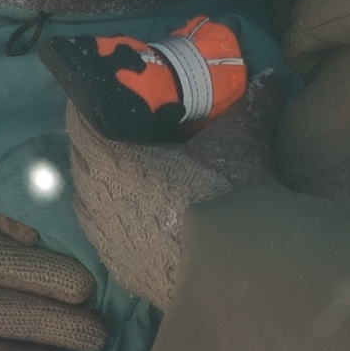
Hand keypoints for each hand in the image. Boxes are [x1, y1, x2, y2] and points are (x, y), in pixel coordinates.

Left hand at [59, 81, 280, 310]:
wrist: (233, 274)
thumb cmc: (224, 198)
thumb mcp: (242, 141)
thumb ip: (251, 103)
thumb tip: (269, 77)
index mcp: (109, 159)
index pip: (80, 118)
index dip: (90, 101)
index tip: (107, 93)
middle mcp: (94, 197)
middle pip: (81, 156)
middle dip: (97, 137)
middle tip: (123, 127)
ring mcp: (102, 237)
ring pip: (88, 196)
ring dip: (101, 179)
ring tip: (129, 169)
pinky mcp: (117, 267)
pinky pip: (101, 231)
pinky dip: (113, 215)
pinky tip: (137, 212)